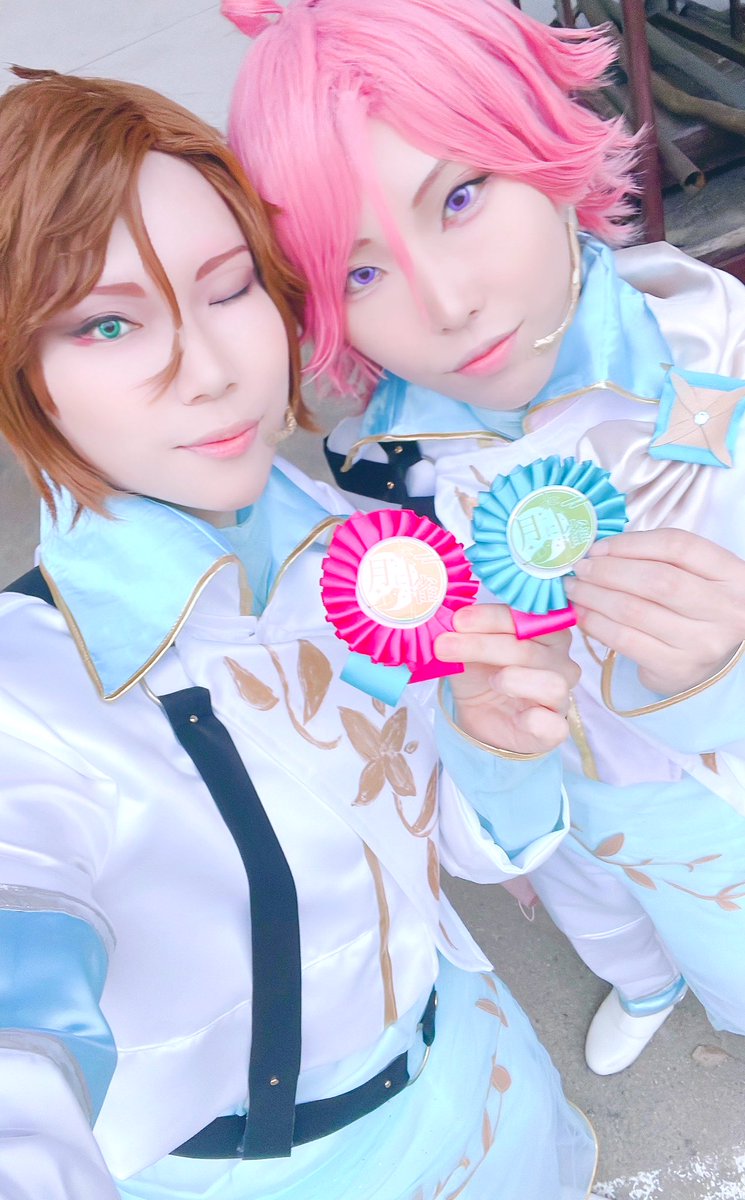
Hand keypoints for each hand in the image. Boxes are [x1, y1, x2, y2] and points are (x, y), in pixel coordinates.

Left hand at [434, 603, 578, 755]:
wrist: (479, 713)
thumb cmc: (481, 671)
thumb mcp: (469, 645)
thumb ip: (466, 630)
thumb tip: (449, 619)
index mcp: (547, 632)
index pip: (528, 617)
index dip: (492, 617)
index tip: (459, 620)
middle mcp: (560, 661)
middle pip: (530, 648)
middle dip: (483, 645)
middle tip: (445, 645)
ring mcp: (560, 696)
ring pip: (550, 683)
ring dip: (513, 679)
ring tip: (489, 680)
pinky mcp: (554, 729)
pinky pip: (553, 724)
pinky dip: (534, 719)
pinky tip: (517, 716)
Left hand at [564, 528, 744, 694]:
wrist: (709, 656)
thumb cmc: (694, 606)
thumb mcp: (694, 576)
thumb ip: (657, 558)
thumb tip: (598, 551)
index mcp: (732, 575)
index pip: (678, 546)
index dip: (631, 543)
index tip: (599, 547)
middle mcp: (724, 609)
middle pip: (656, 580)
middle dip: (608, 570)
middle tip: (580, 568)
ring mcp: (702, 642)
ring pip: (634, 610)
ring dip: (594, 596)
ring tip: (574, 588)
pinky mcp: (676, 668)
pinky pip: (624, 640)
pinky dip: (595, 624)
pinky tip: (582, 614)